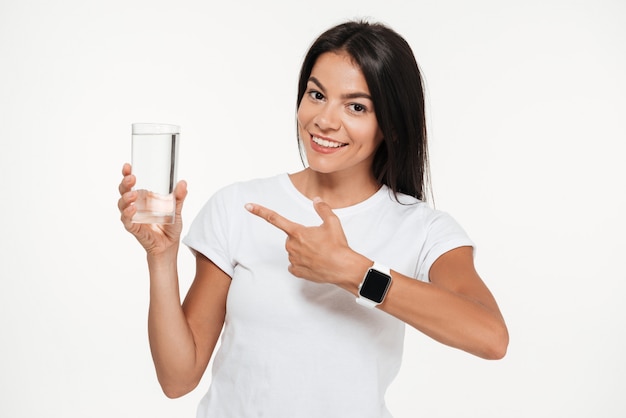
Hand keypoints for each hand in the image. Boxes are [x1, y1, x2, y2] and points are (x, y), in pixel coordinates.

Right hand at [117, 163, 187, 255]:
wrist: (169, 246)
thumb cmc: (169, 227)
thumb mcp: (176, 210)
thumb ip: (179, 197)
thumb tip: (183, 183)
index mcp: (143, 198)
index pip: (132, 184)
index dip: (127, 174)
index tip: (128, 166)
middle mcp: (135, 205)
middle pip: (124, 191)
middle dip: (125, 183)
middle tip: (131, 178)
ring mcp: (133, 217)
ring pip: (122, 205)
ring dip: (126, 198)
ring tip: (133, 194)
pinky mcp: (134, 228)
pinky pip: (127, 220)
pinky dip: (128, 214)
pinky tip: (132, 209)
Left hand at [245, 197, 367, 286]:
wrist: (343, 268)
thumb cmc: (338, 246)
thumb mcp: (333, 222)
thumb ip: (322, 208)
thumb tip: (316, 200)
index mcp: (298, 232)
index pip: (274, 218)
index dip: (260, 211)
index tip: (248, 206)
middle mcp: (292, 246)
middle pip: (290, 238)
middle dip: (301, 238)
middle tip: (318, 241)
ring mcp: (293, 260)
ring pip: (293, 251)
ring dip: (303, 250)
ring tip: (319, 253)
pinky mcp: (297, 271)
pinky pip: (295, 265)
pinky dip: (302, 263)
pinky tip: (314, 263)